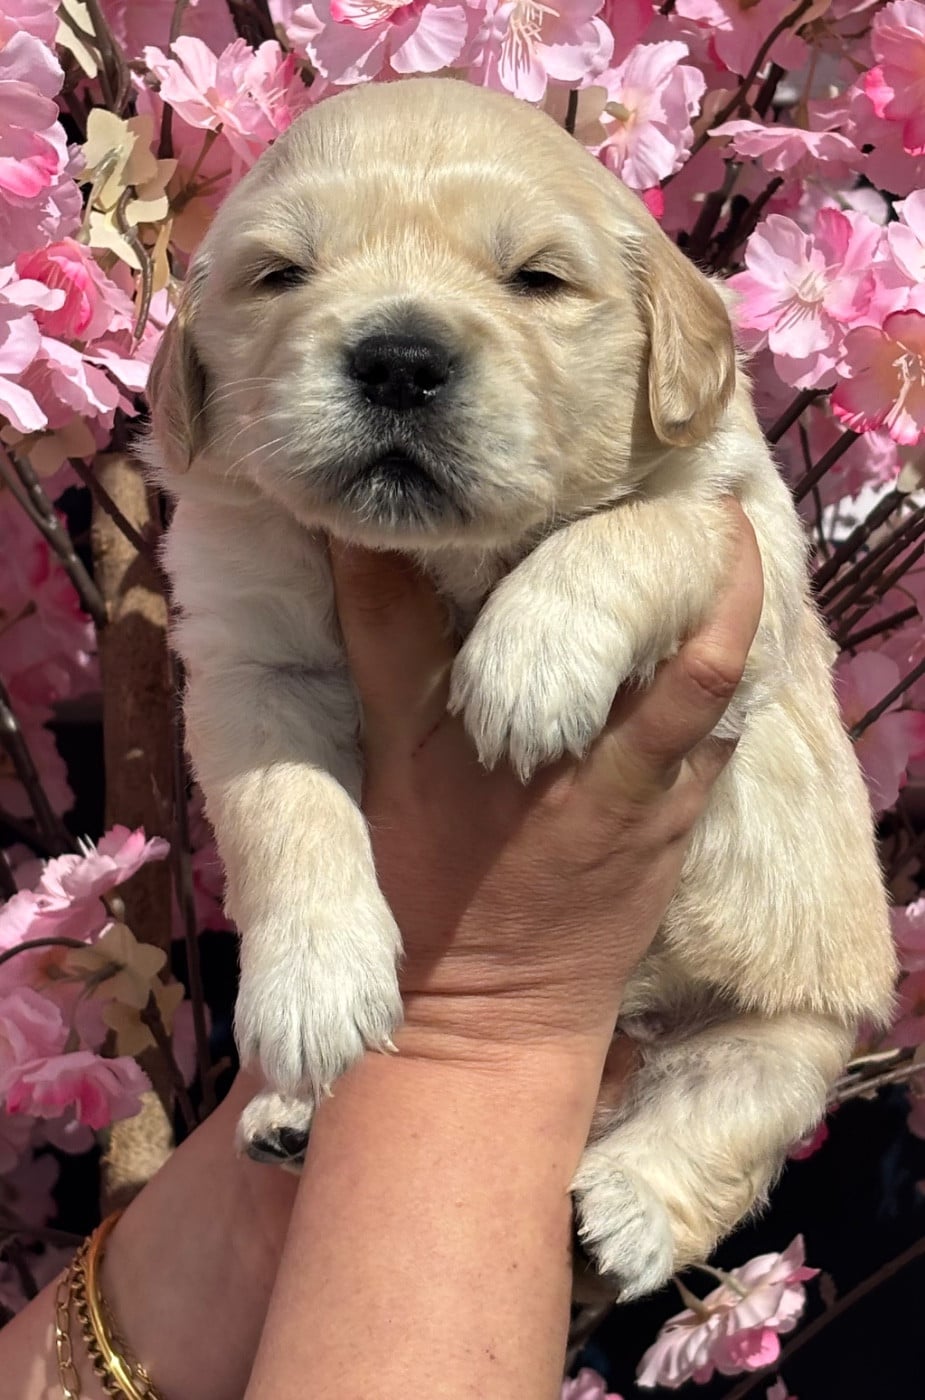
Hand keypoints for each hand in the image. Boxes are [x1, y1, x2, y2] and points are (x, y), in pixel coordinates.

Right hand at [329, 501, 763, 1060]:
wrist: (492, 1022)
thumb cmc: (432, 888)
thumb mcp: (389, 759)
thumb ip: (386, 638)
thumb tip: (360, 529)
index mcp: (550, 734)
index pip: (619, 620)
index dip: (660, 549)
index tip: (660, 489)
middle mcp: (626, 764)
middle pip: (709, 653)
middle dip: (720, 575)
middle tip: (710, 509)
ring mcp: (663, 801)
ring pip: (726, 694)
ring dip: (733, 622)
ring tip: (718, 556)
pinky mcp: (678, 830)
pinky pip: (717, 741)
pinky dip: (721, 684)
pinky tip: (705, 646)